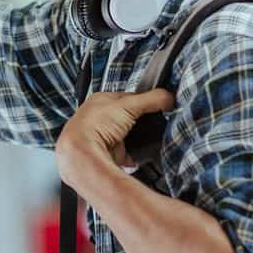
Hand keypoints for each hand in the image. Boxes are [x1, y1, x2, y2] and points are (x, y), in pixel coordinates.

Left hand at [55, 89, 174, 190]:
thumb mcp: (129, 105)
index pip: (126, 97)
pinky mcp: (105, 153)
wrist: (83, 155)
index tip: (157, 104)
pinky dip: (131, 155)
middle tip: (153, 123)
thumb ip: (152, 99)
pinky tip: (136, 155)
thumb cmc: (96, 126)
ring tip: (145, 138)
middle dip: (138, 121)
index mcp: (100, 100)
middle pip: (126, 117)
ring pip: (124, 135)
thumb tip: (169, 97)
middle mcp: (98, 118)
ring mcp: (101, 136)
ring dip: (134, 138)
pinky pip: (123, 154)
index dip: (142, 100)